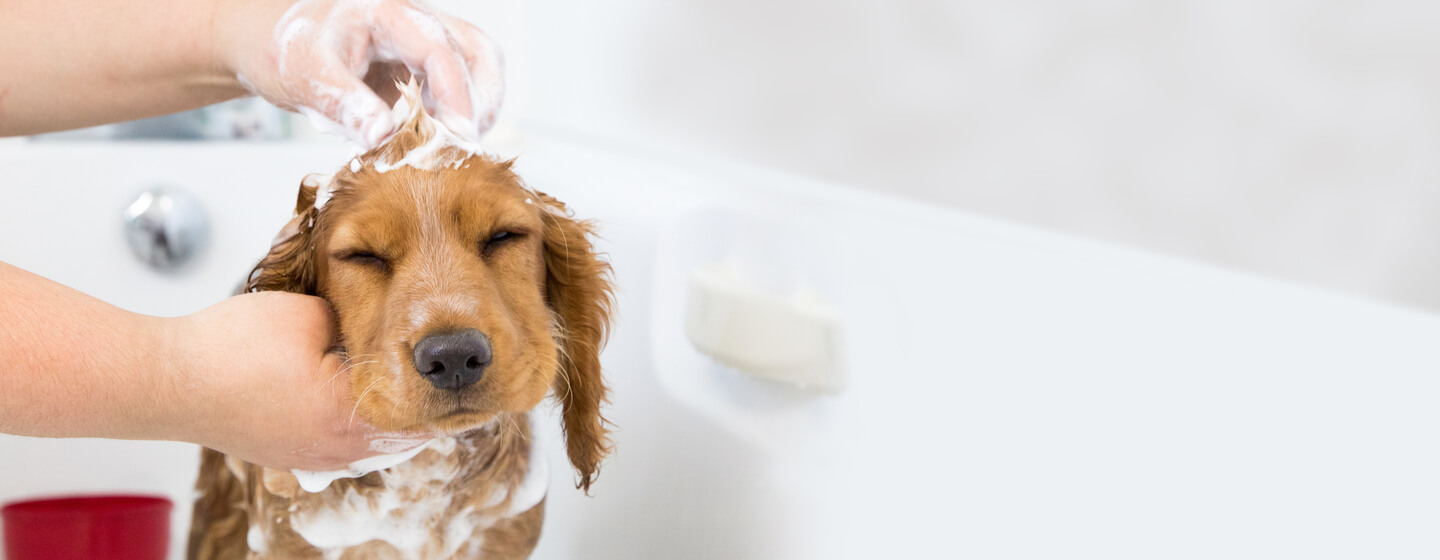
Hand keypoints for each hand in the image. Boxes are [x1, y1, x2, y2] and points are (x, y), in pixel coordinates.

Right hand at [163, 292, 428, 469]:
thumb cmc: (228, 348)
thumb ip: (359, 321)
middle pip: (408, 432)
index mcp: (351, 417)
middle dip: (428, 401)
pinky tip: (364, 391)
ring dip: (396, 413)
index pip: (427, 411)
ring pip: (379, 440)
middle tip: (449, 371)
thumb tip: (388, 324)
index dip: (447, 385)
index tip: (466, 365)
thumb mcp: (310, 315)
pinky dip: (363, 420)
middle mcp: (339, 450)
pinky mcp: (291, 455)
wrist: (163, 381)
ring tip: (414, 380)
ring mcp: (314, 459)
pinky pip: (347, 443)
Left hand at [216, 0, 503, 147]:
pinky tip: (443, 136)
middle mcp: (418, 19)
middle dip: (477, 104)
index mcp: (388, 13)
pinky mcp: (433, 60)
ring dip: (480, 106)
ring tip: (456, 144)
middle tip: (460, 148)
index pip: (439, 51)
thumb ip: (344, 104)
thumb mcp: (307, 76)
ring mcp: (431, 36)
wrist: (285, 45)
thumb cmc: (294, 52)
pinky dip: (466, 109)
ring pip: (482, 63)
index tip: (456, 138)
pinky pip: (468, 79)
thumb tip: (381, 134)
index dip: (455, 97)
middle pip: (477, 52)